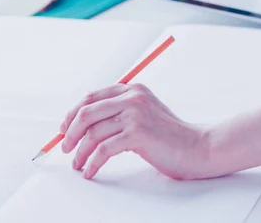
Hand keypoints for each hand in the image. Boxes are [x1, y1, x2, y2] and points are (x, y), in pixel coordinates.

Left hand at [59, 83, 209, 180]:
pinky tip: (91, 171)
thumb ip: (121, 111)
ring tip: (78, 165)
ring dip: (80, 153)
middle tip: (66, 149)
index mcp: (133, 89)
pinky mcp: (137, 133)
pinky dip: (92, 163)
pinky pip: (103, 150)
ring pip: (92, 133)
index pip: (92, 97)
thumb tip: (84, 124)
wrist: (196, 146)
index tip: (65, 129)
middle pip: (87, 112)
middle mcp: (132, 97)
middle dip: (70, 133)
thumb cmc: (169, 135)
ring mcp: (135, 114)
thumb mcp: (144, 113)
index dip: (73, 113)